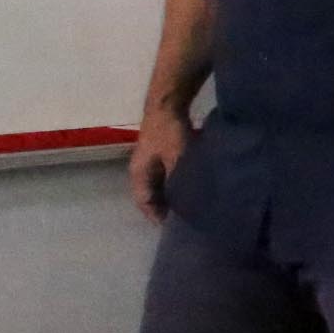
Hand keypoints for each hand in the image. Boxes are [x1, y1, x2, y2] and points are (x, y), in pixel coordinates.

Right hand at [127, 107, 190, 222]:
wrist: (168, 103)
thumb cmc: (169, 133)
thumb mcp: (177, 160)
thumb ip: (180, 182)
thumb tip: (190, 204)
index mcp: (139, 175)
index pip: (146, 205)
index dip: (159, 218)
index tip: (177, 229)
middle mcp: (142, 172)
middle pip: (153, 198)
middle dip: (167, 210)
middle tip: (188, 221)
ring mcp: (150, 163)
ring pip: (161, 188)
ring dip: (174, 197)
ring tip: (193, 209)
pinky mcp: (162, 155)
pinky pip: (168, 177)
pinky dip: (178, 185)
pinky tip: (194, 189)